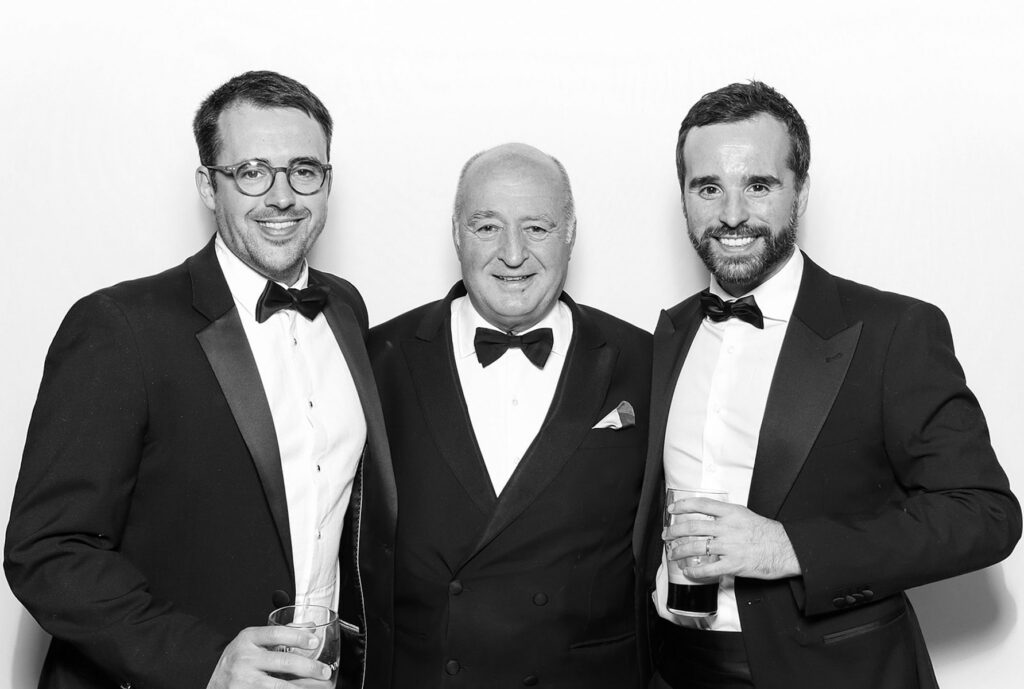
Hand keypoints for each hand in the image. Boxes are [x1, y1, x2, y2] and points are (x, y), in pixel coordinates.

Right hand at [206, 625, 332, 688]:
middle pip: (283, 662)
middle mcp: (244, 658)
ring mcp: (243, 680)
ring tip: (320, 687)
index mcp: (248, 639)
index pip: (276, 634)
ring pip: (280, 686)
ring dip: (304, 687)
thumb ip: (280, 634)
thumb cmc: (237, 660)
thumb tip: (310, 627)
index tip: (314, 642)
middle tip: (325, 671)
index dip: (298, 637)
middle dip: (309, 668)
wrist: (215, 684)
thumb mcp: (253, 642)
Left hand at [663, 497, 800, 579]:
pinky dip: (695, 571)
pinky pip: (708, 569)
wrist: (785, 549)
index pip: (701, 505)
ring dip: (680, 551)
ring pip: (696, 547)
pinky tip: (689, 572)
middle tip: (667, 536)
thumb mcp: (745, 515)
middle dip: (675, 532)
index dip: (683, 506)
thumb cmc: (767, 533)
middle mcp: (728, 528)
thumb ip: (727, 516)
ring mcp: (730, 546)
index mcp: (731, 513)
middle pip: (693, 527)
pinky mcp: (733, 564)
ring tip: (673, 554)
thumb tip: (708, 518)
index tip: (672, 510)